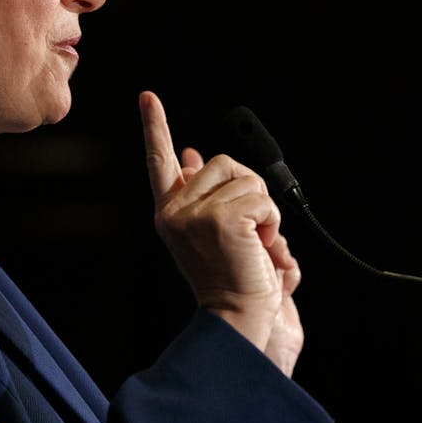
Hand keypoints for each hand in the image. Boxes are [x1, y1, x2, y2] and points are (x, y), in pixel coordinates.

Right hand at [139, 91, 302, 373]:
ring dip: (267, 213)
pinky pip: (263, 199)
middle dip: (253, 194)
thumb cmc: (238, 289)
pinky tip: (262, 251)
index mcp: (171, 216)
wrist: (243, 325)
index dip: (155, 127)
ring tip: (257, 248)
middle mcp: (174, 213)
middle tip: (252, 236)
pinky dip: (274, 224)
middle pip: (226, 164)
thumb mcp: (220, 236)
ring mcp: (193, 215)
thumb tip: (196, 155)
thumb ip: (208, 197)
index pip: (161, 162)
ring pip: (249, 181)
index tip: (147, 97)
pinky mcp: (219, 219)